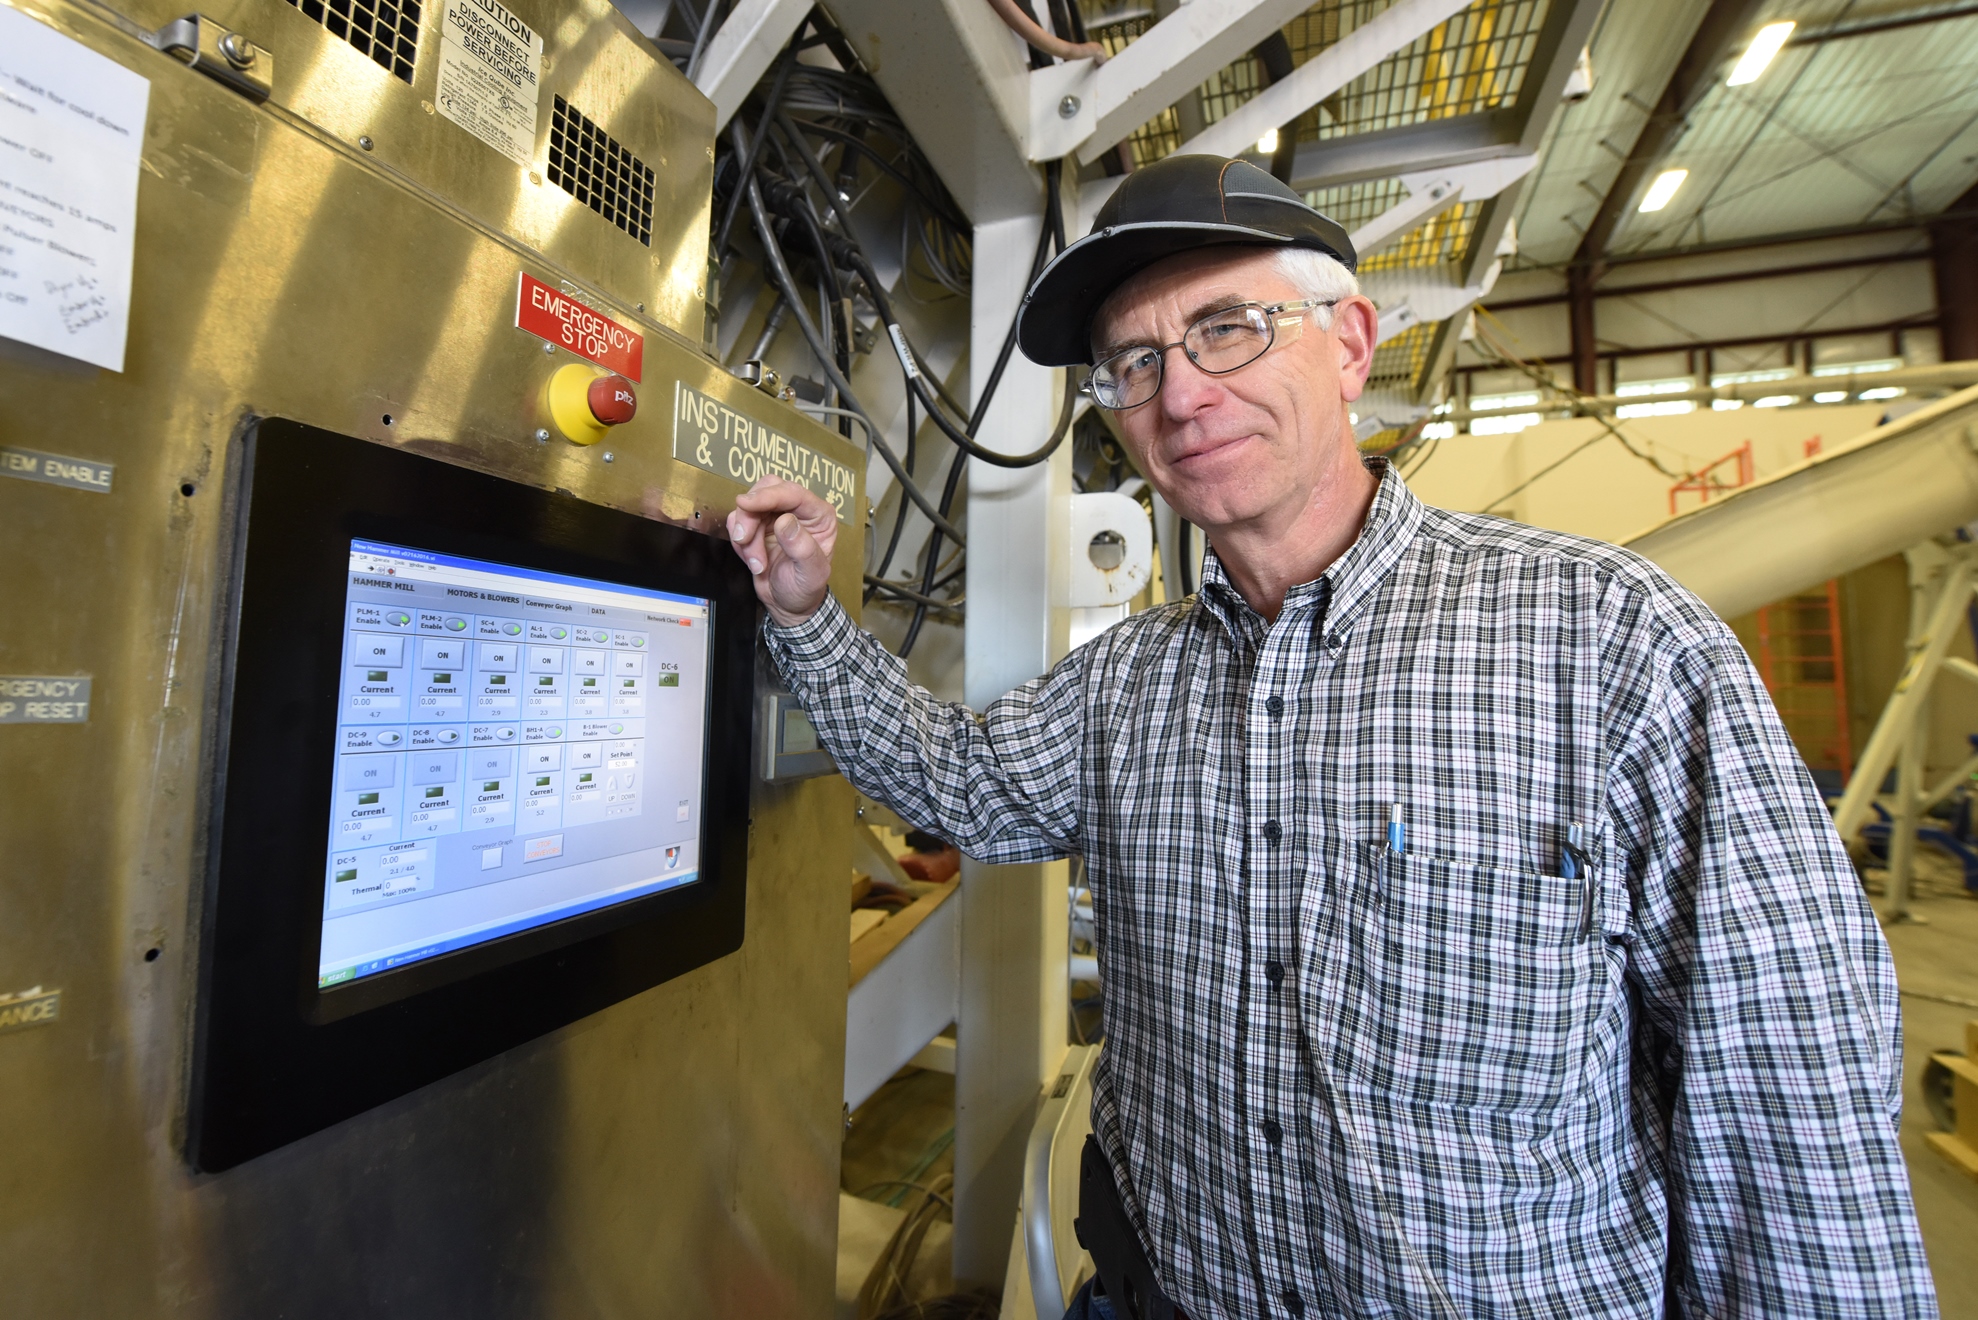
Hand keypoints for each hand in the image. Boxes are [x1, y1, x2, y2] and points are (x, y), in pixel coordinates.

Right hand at [727, 475, 837, 626]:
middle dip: (751, 514)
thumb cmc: (806, 589)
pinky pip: (738, 521)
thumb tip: (785, 521)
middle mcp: (799, 510)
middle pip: (767, 489)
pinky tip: (754, 561)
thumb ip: (802, 548)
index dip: (768, 496)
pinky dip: (740, 542)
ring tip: (757, 564)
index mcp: (819, 515)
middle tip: (743, 539)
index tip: (745, 504)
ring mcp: (776, 516)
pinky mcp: (757, 525)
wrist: (789, 605)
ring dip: (746, 536)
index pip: (793, 493)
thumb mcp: (811, 574)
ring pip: (748, 507)